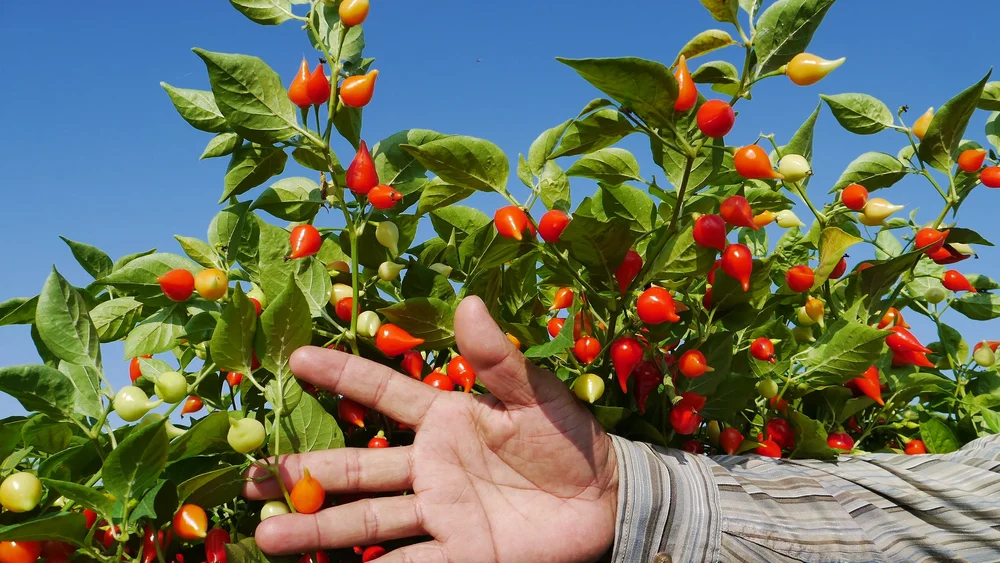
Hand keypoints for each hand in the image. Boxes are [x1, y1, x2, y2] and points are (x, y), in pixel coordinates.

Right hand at [244, 296, 618, 561]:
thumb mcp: (537, 395)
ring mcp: (440, 511)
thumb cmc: (570, 438)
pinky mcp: (461, 552)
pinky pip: (411, 561)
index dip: (342, 375)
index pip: (382, 392)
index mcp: (445, 418)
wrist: (607, 498)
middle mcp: (430, 465)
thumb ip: (499, 359)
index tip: (294, 359)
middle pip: (355, 465)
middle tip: (252, 472)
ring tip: (266, 533)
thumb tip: (468, 303)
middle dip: (304, 469)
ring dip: (318, 525)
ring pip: (368, 516)